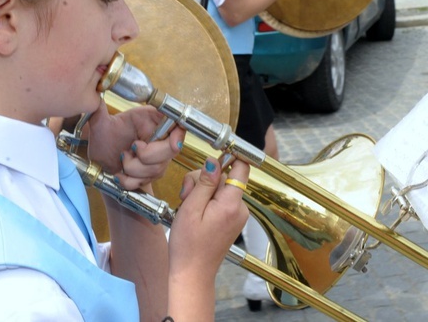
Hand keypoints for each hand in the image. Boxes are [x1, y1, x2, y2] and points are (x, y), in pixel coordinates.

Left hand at [86, 100, 184, 189]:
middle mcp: (159, 139)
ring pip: (156, 169)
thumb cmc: (104, 138)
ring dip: (132, 167)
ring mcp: (158, 158)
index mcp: (152, 120)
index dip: (179, 134)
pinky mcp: (151, 175)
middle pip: (171, 150)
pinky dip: (128, 180)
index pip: (178, 123)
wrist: (99, 162)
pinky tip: (119, 174)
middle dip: (147, 155)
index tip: (173, 143)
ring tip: (122, 158)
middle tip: (131, 148)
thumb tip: (96, 93)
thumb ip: (100, 111)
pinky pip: (145, 181)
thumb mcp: (100, 123)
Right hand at [170, 158, 249, 277]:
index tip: (215, 154)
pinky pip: (220, 200)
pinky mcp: (232, 220)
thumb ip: (205, 183)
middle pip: (225, 176)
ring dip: (202, 191)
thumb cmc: (188, 245)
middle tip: (186, 195)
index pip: (241, 168)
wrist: (192, 273)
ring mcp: (237, 215)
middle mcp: (240, 208)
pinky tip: (195, 213)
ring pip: (220, 187)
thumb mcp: (191, 208)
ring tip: (188, 207)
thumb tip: (215, 161)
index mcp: (231, 204)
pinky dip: (207, 201)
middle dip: (204, 180)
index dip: (228, 157)